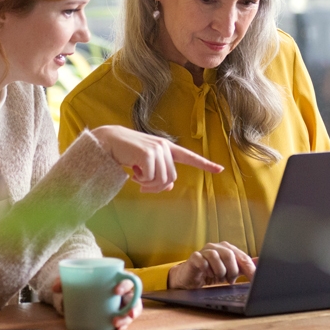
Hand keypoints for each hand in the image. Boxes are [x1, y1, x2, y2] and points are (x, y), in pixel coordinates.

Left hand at [49, 277, 141, 329]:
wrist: (86, 284)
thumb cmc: (87, 278)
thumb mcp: (78, 276)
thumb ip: (66, 280)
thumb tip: (55, 287)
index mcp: (118, 277)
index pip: (128, 278)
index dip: (125, 284)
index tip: (116, 290)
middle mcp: (124, 290)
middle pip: (134, 297)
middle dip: (133, 307)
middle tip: (125, 313)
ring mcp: (122, 302)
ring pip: (132, 310)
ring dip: (128, 318)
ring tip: (118, 325)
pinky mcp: (118, 312)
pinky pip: (124, 319)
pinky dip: (123, 325)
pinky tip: (117, 329)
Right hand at [91, 126, 221, 193]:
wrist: (108, 142)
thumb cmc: (126, 153)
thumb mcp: (144, 164)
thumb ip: (158, 173)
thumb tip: (169, 187)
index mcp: (166, 147)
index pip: (189, 156)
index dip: (205, 164)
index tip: (220, 169)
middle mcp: (164, 147)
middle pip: (171, 178)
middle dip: (156, 186)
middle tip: (141, 184)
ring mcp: (157, 149)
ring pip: (162, 180)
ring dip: (148, 185)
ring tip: (137, 177)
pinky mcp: (148, 154)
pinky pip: (150, 178)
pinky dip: (140, 180)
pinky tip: (132, 171)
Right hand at [168, 243, 255, 288]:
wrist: (191, 279)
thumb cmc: (212, 274)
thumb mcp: (231, 271)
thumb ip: (244, 267)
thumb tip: (260, 262)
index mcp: (227, 249)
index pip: (242, 256)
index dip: (249, 269)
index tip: (254, 281)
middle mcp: (216, 247)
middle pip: (229, 254)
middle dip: (231, 271)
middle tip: (229, 280)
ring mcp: (204, 251)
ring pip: (215, 257)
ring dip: (219, 271)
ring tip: (217, 278)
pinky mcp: (194, 257)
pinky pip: (202, 261)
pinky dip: (206, 270)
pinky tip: (207, 274)